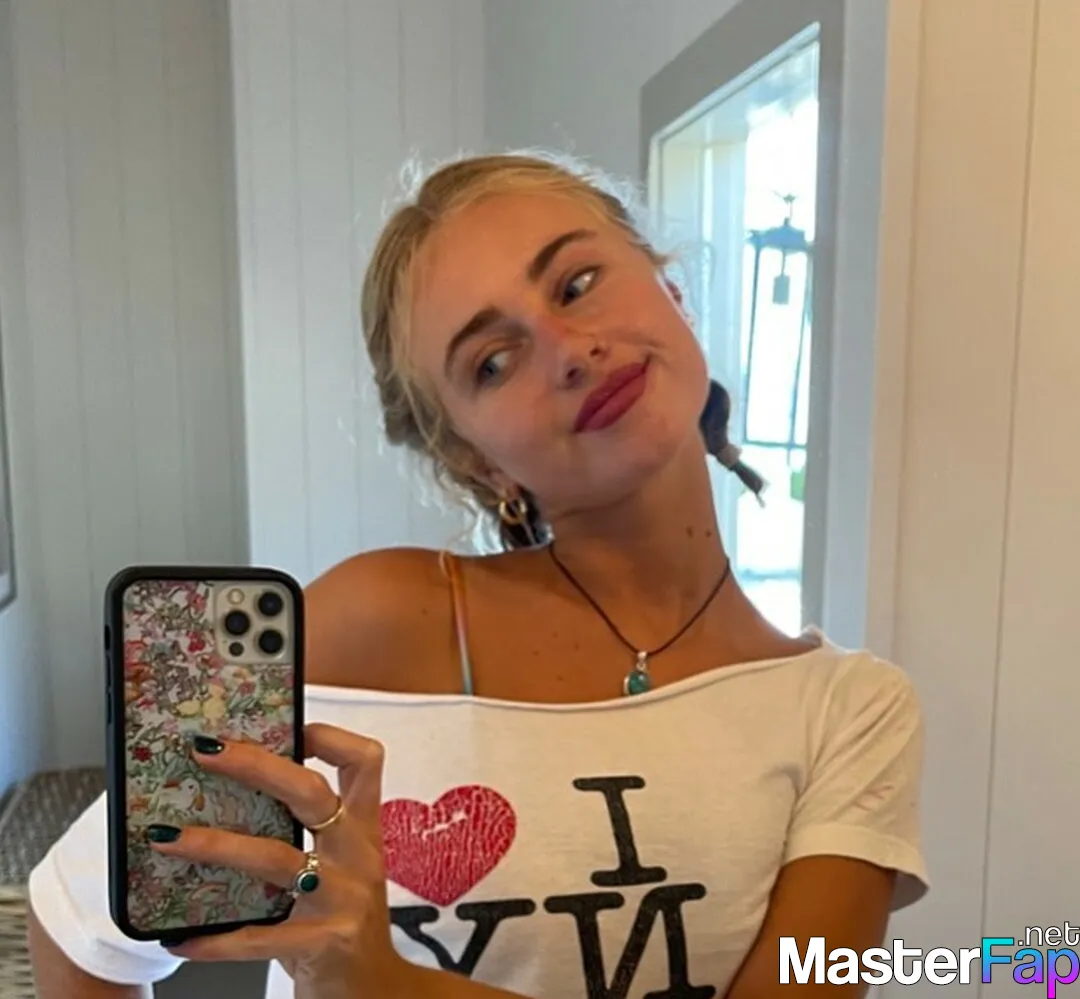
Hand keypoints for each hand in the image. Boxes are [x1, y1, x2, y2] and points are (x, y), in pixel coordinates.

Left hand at [151, 724, 412, 998]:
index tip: (290, 726)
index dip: (331, 736)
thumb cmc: (342, 919)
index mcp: (362, 828)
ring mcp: (343, 898)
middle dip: (256, 765)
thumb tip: (233, 792)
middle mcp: (358, 855)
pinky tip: (180, 938)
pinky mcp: (324, 943)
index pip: (365, 762)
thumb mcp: (340, 866)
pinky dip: (214, 938)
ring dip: (215, 844)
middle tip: (204, 751)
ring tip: (166, 837)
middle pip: (312, 793)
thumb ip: (307, 832)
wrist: (373, 990)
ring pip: (275, 858)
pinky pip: (259, 937)